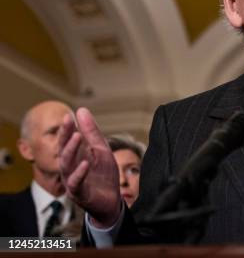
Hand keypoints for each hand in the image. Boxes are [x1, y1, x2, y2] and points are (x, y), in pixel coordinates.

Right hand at [58, 107, 121, 227]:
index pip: (68, 140)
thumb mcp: (102, 150)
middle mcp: (70, 168)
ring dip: (71, 150)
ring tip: (77, 136)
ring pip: (66, 165)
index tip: (68, 115)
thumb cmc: (104, 175)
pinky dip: (80, 173)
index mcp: (75, 157)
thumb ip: (92, 133)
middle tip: (68, 121)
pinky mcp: (79, 193)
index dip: (67, 128)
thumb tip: (81, 110)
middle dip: (65, 135)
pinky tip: (85, 163)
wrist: (111, 201)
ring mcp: (72, 180)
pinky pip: (76, 183)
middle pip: (64, 150)